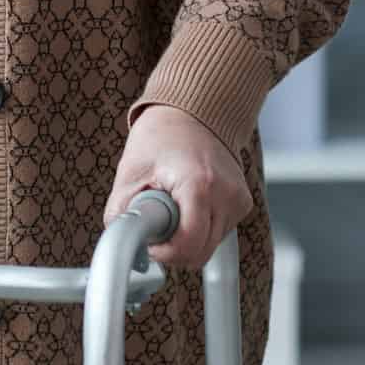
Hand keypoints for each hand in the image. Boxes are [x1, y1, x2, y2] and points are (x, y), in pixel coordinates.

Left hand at [103, 105, 252, 270]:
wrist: (191, 113)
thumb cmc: (160, 136)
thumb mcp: (130, 172)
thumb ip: (122, 211)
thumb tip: (121, 241)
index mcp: (199, 184)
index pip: (188, 245)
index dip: (163, 252)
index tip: (148, 242)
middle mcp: (227, 194)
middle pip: (201, 252)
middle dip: (173, 248)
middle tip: (154, 225)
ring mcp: (239, 199)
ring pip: (211, 246)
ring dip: (187, 238)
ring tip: (171, 207)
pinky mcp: (243, 203)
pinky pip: (219, 232)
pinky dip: (200, 227)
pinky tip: (187, 204)